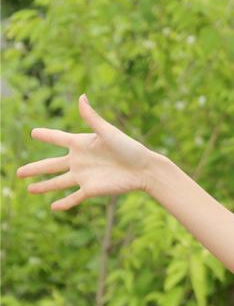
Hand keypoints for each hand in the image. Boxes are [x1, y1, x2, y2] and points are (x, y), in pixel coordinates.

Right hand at [18, 94, 158, 210]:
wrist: (144, 169)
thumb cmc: (129, 148)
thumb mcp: (108, 132)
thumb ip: (92, 117)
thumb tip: (81, 97)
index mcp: (82, 144)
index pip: (58, 138)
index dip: (46, 135)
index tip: (33, 132)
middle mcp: (79, 161)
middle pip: (51, 164)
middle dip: (34, 168)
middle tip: (18, 172)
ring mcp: (84, 176)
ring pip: (58, 183)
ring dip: (43, 186)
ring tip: (29, 190)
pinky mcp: (91, 190)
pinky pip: (74, 198)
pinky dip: (64, 203)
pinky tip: (53, 207)